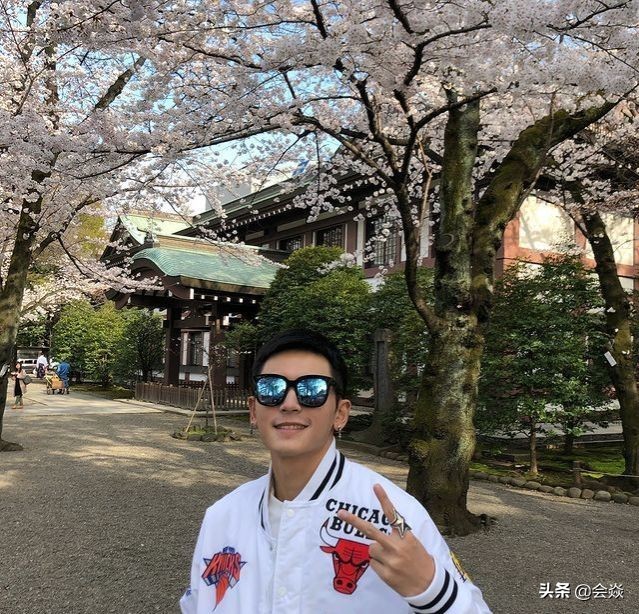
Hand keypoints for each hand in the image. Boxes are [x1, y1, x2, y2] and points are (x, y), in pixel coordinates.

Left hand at [337, 483, 434, 597]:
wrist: (429, 585)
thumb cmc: (419, 560)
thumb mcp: (413, 543)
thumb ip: (396, 536)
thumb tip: (374, 536)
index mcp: (405, 536)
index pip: (392, 515)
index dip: (384, 499)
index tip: (376, 486)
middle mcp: (396, 546)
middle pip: (370, 530)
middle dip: (353, 520)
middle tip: (340, 513)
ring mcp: (390, 561)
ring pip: (371, 549)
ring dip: (377, 552)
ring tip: (391, 560)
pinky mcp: (385, 574)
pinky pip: (372, 564)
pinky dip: (379, 565)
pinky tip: (391, 570)